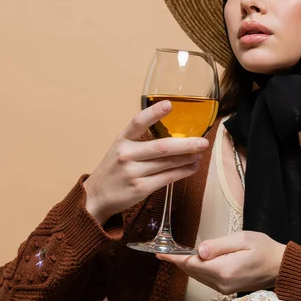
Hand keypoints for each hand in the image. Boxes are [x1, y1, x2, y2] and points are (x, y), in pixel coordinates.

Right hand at [83, 100, 209, 224]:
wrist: (96, 196)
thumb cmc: (114, 169)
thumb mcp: (121, 149)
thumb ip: (141, 141)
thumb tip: (175, 136)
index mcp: (122, 140)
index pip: (137, 123)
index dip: (153, 113)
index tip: (169, 104)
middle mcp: (127, 155)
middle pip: (162, 147)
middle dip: (186, 144)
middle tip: (203, 142)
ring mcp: (133, 173)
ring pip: (168, 163)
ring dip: (188, 158)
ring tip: (200, 154)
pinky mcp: (140, 188)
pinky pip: (167, 178)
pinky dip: (183, 172)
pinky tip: (192, 167)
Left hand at [157, 231, 285, 294]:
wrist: (281, 267)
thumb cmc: (264, 249)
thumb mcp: (242, 239)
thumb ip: (219, 245)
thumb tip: (199, 251)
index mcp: (223, 270)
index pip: (192, 263)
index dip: (175, 258)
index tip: (161, 254)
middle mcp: (221, 283)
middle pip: (192, 271)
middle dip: (178, 261)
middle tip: (164, 252)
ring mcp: (224, 288)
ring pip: (198, 276)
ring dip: (187, 266)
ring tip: (175, 256)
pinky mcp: (226, 289)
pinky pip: (206, 279)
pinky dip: (197, 270)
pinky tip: (194, 262)